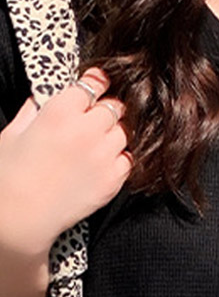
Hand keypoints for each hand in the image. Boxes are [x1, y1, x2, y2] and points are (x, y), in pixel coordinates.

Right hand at [0, 69, 130, 258]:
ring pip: (125, 132)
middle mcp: (87, 131)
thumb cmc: (12, 173)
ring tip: (98, 142)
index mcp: (59, 112)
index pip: (93, 85)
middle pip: (114, 107)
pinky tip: (104, 162)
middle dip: (107, 109)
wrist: (23, 214)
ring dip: (115, 133)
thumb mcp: (15, 131)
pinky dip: (120, 157)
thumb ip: (34, 109)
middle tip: (97, 117)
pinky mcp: (113, 179)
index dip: (97, 82)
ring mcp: (104, 156)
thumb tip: (46, 97)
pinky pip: (129, 160)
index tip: (100, 82)